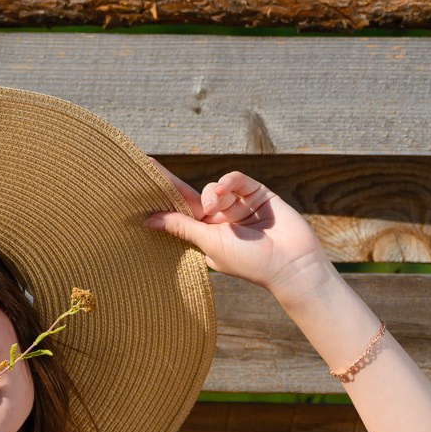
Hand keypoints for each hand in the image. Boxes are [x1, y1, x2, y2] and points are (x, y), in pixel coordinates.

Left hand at [146, 168, 332, 300]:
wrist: (292, 263)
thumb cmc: (250, 263)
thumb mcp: (211, 243)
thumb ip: (182, 226)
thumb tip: (147, 220)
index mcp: (207, 236)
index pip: (180, 213)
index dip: (162, 198)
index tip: (138, 181)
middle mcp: (221, 220)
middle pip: (193, 196)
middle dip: (175, 186)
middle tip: (150, 168)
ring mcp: (239, 206)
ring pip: (216, 187)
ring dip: (213, 193)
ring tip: (214, 206)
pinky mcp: (257, 194)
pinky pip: (237, 179)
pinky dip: (230, 181)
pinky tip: (227, 189)